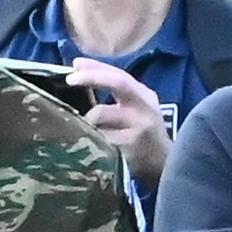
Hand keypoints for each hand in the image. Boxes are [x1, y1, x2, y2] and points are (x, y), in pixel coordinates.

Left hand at [60, 59, 169, 192]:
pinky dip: (87, 137)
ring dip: (84, 117)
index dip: (96, 68)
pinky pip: (98, 138)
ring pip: (101, 114)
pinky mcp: (130, 151)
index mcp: (144, 96)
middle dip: (92, 78)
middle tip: (70, 80)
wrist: (162, 166)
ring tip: (78, 126)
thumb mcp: (136, 108)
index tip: (74, 65)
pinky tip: (85, 142)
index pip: (120, 75)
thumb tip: (77, 66)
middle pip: (119, 84)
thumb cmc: (142, 133)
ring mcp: (139, 130)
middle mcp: (145, 109)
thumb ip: (112, 89)